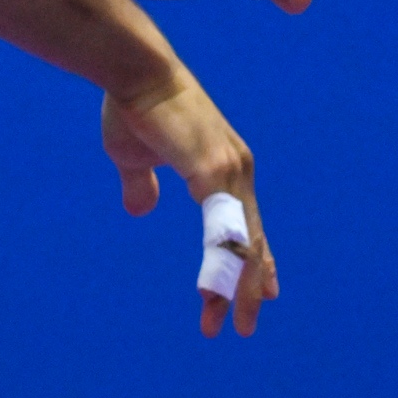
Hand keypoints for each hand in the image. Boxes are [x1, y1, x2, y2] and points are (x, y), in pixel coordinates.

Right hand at [100, 75, 277, 336]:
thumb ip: (142, 185)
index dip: (254, 261)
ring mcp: (228, 169)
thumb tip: (140, 209)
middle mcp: (236, 169)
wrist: (132, 70)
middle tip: (245, 327)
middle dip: (247, 287)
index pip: (247, 225)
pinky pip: (222, 228)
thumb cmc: (134, 106)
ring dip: (234, 287)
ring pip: (242, 242)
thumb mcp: (136, 158)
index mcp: (224, 167)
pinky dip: (222, 263)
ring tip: (228, 322)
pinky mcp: (210, 169)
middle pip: (251, 240)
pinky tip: (216, 291)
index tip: (265, 296)